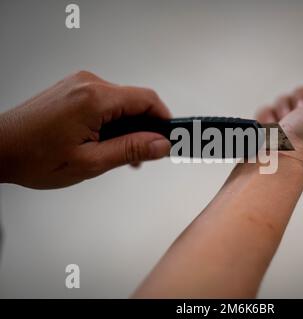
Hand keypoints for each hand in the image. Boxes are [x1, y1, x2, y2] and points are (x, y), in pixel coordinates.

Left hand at [0, 71, 171, 188]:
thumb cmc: (33, 156)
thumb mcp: (90, 162)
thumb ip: (130, 150)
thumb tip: (162, 144)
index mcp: (94, 99)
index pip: (147, 99)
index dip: (165, 120)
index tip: (171, 138)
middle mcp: (88, 84)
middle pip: (136, 101)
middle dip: (145, 128)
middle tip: (143, 156)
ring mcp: (80, 85)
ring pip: (122, 103)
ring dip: (129, 127)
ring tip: (120, 154)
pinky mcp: (74, 90)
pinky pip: (106, 102)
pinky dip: (114, 121)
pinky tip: (108, 142)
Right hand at [256, 77, 302, 176]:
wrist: (278, 160)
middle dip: (302, 97)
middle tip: (302, 112)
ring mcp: (292, 133)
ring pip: (286, 100)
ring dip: (284, 107)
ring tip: (285, 123)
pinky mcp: (271, 134)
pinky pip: (268, 111)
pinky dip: (268, 117)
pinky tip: (273, 128)